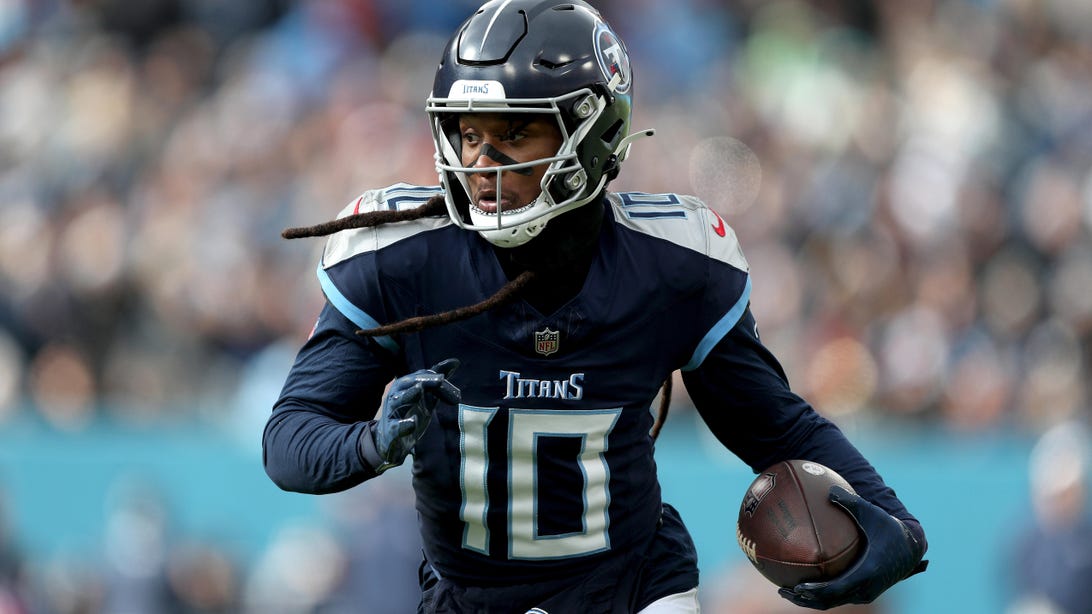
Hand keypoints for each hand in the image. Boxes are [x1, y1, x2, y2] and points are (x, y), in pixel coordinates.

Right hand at [372, 359, 460, 472]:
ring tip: (418, 391)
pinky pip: (395, 427)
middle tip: (440, 379)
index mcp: (404, 387)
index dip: (434, 377)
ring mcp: (392, 414)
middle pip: (407, 384)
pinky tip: (412, 423)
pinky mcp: (391, 432)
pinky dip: (403, 425)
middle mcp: (396, 397)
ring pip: (397, 401)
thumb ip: (438, 381)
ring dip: (408, 395)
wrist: (390, 441)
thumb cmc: (409, 413)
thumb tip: (456, 361)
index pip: (419, 376)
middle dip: (423, 380)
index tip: (447, 379)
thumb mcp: (426, 397)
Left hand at [778, 485, 927, 609]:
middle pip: (830, 601)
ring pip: (833, 602)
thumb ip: (850, 502)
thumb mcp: (872, 513)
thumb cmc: (889, 528)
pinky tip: (804, 585)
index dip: (816, 590)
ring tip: (787, 592)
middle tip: (782, 591)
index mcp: (867, 572)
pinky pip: (838, 597)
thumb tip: (829, 490)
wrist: (911, 548)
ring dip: (811, 601)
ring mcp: (865, 592)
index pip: (837, 588)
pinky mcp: (863, 592)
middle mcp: (866, 587)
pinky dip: (821, 596)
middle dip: (805, 599)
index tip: (797, 587)